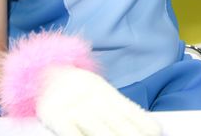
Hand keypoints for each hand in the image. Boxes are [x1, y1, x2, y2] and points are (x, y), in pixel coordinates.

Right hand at [37, 66, 159, 135]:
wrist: (45, 71)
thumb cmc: (78, 89)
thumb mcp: (100, 92)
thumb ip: (120, 108)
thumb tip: (148, 125)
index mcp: (106, 93)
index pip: (129, 112)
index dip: (143, 124)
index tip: (155, 133)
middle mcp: (93, 99)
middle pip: (116, 123)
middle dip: (130, 135)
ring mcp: (74, 107)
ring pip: (97, 128)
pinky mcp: (56, 116)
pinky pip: (70, 132)